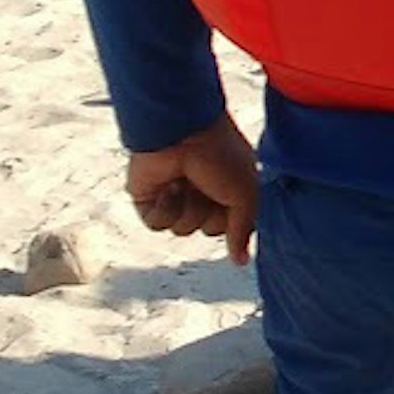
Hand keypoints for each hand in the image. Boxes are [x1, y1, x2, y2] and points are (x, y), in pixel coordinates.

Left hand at [126, 115, 258, 262]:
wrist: (182, 133)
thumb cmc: (220, 156)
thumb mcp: (245, 195)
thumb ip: (243, 230)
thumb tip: (241, 260)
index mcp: (226, 189)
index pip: (230, 225)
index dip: (231, 217)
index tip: (232, 196)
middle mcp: (200, 194)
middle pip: (206, 229)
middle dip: (208, 211)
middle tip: (208, 185)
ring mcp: (173, 197)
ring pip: (182, 229)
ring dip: (187, 207)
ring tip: (185, 181)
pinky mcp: (148, 199)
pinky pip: (157, 225)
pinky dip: (165, 207)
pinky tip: (168, 186)